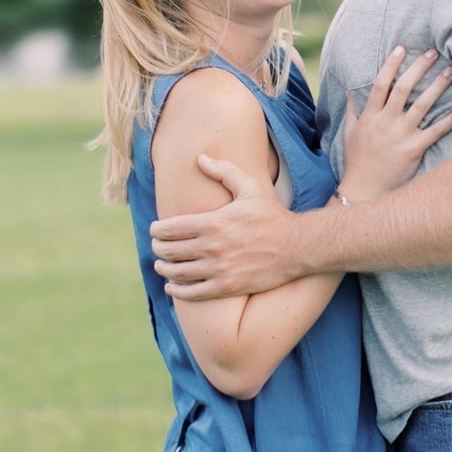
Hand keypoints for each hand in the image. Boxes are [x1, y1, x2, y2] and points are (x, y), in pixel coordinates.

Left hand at [150, 154, 303, 300]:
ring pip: (177, 272)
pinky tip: (172, 287)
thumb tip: (200, 158)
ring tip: (161, 265)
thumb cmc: (272, 215)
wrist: (297, 246)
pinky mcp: (226, 287)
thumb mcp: (251, 187)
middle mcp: (212, 247)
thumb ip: (223, 171)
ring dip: (163, 268)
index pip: (169, 228)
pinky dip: (177, 291)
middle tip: (157, 246)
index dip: (156, 230)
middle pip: (169, 250)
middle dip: (158, 248)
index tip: (155, 230)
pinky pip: (192, 293)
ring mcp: (218, 269)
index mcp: (213, 222)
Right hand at [340, 45, 451, 201]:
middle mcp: (385, 122)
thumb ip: (352, 109)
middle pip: (403, 88)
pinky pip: (437, 130)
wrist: (364, 190)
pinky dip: (451, 118)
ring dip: (438, 86)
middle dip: (418, 68)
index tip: (402, 48)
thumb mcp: (349, 132)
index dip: (391, 64)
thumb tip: (351, 89)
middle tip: (433, 52)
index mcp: (369, 116)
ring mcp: (400, 136)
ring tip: (451, 70)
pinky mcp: (414, 150)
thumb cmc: (357, 161)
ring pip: (422, 105)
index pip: (380, 83)